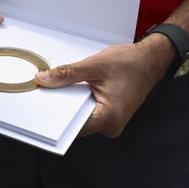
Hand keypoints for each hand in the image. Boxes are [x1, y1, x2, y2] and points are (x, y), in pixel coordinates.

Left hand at [34, 35, 174, 137]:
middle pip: (75, 121)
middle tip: (42, 90)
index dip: (53, 113)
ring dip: (69, 101)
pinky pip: (87, 110)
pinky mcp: (108, 115)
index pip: (72, 124)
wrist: (150, 61)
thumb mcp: (93, 65)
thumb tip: (43, 80)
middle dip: (59, 105)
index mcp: (108, 118)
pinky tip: (70, 87)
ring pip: (80, 115)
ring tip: (55, 85)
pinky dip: (77, 99)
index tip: (38, 103)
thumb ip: (66, 74)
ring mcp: (110, 122)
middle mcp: (110, 126)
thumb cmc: (130, 63)